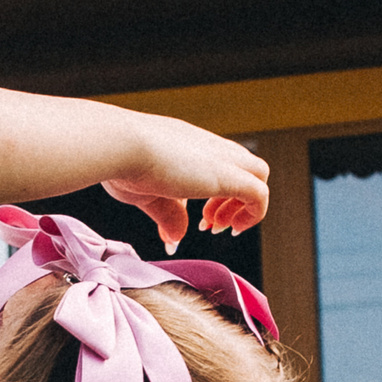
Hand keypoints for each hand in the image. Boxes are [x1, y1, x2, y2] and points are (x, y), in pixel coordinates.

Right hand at [103, 118, 269, 248]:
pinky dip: (253, 213)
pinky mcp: (229, 175)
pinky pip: (260, 193)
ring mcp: (222, 158)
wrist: (122, 145)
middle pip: (245, 165)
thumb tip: (174, 237)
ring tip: (219, 226)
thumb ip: (168, 215)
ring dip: (244, 205)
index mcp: (190, 146)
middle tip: (211, 223)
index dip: (215, 194)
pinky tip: (231, 228)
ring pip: (259, 173)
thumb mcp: (147, 195)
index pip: (219, 162)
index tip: (198, 217)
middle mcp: (210, 147)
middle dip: (233, 199)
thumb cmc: (122, 163)